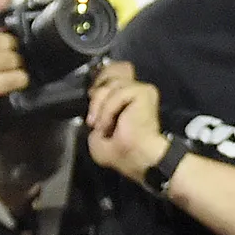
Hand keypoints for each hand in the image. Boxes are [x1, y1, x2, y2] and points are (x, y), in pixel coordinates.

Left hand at [86, 62, 172, 178]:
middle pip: (109, 77)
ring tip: (102, 126)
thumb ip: (96, 114)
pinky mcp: (144, 92)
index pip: (111, 77)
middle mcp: (135, 92)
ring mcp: (141, 91)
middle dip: (96, 98)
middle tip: (93, 120)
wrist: (136, 157)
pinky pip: (119, 92)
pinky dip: (109, 109)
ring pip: (112, 84)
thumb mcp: (97, 133)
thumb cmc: (121, 152)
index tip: (90, 106)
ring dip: (101, 107)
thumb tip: (92, 102)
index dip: (97, 85)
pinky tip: (109, 123)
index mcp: (127, 100)